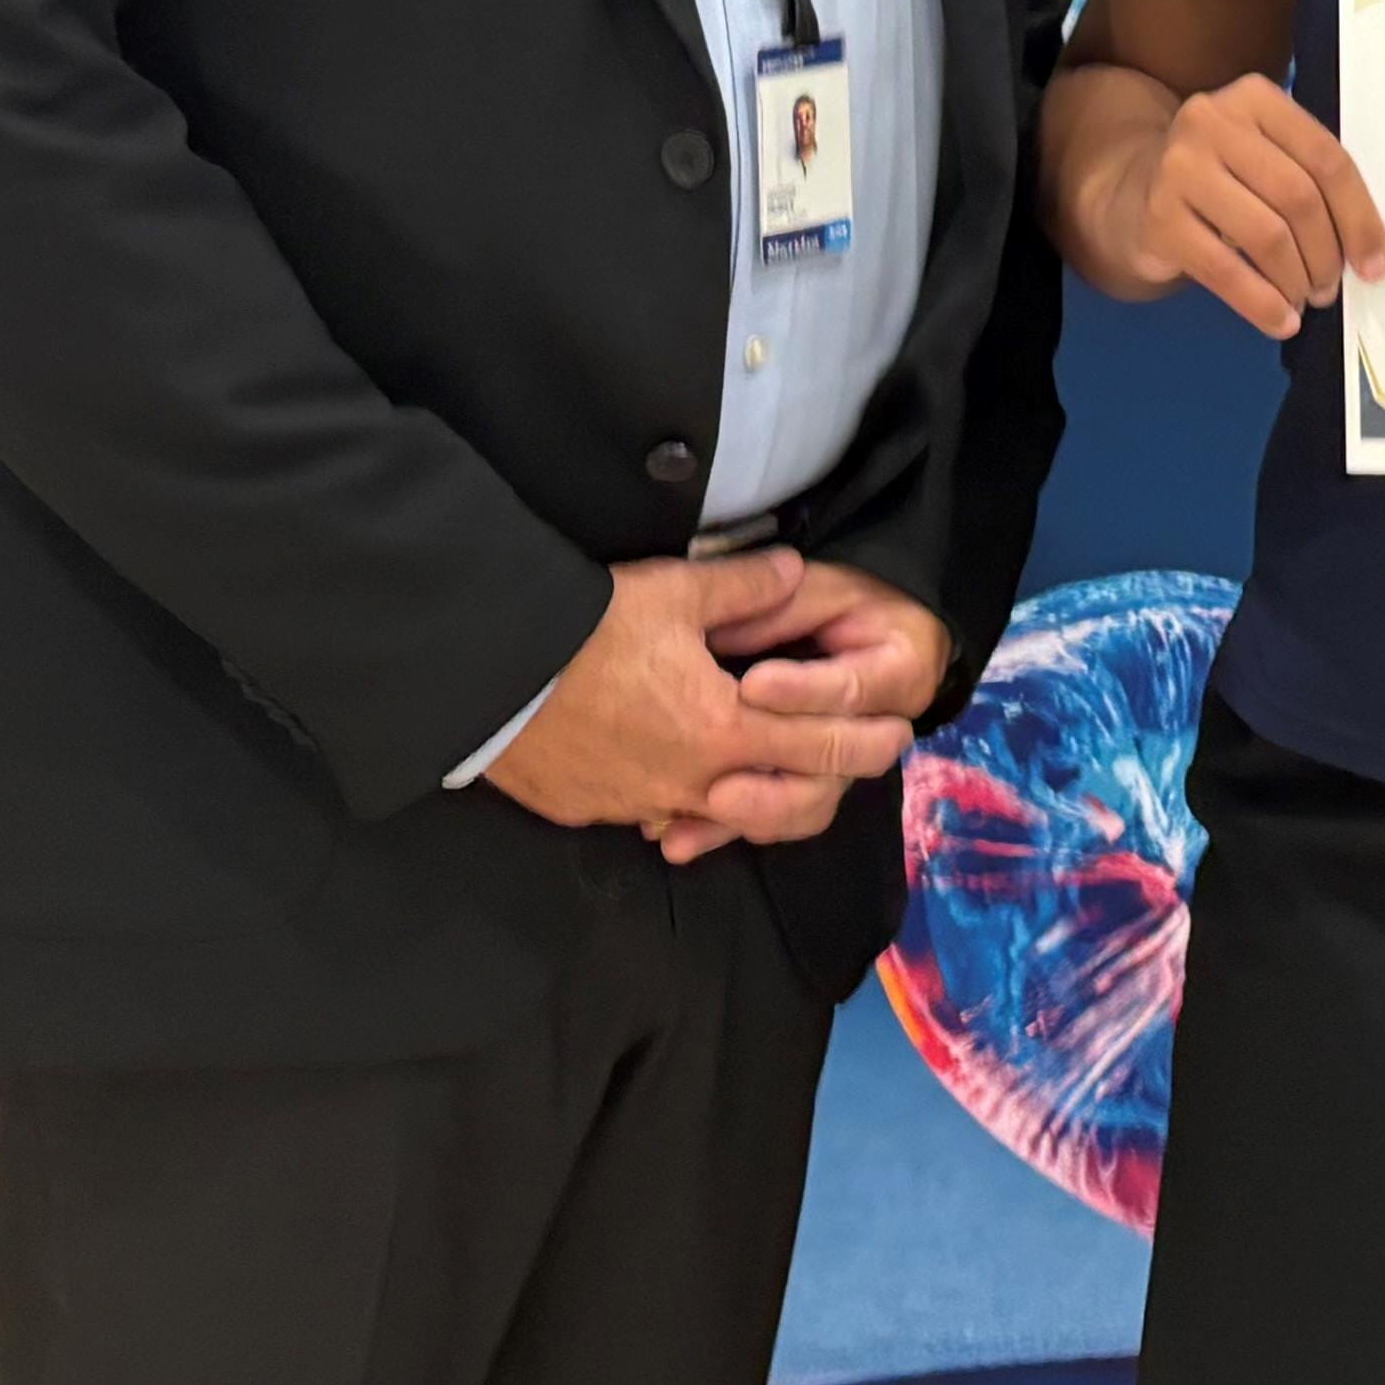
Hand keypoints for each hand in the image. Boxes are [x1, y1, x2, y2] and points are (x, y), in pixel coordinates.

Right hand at [483, 550, 912, 857]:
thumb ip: (748, 585)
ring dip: (751, 796)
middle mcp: (692, 782)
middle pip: (782, 797)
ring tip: (768, 772)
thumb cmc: (585, 631)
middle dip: (826, 777)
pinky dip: (680, 801)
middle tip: (854, 758)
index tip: (899, 735)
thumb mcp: (675, 592)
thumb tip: (797, 569)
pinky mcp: (594, 811)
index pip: (821, 745)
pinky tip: (681, 778)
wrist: (486, 674)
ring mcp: (640, 805)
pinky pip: (655, 814)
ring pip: (717, 814)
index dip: (867, 739)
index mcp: (725, 730)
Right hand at [1108, 74, 1384, 340]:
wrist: (1131, 189)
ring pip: (1267, 235)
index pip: (1326, 158)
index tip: (1373, 264)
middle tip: (1330, 287)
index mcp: (1255, 97)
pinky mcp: (1158, 217)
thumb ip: (1310, 180)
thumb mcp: (1264, 156)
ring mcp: (1180, 167)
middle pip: (1299, 197)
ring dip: (1296, 280)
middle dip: (1326, 254)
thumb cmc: (1220, 177)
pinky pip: (1226, 270)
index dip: (1359, 217)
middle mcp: (1213, 121)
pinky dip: (1261, 304)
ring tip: (1303, 300)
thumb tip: (1366, 250)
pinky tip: (1278, 319)